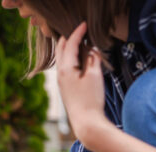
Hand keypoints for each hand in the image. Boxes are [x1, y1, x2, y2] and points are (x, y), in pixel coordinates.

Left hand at [56, 22, 106, 143]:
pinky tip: (78, 61)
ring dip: (69, 49)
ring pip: (62, 60)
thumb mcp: (95, 75)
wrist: (86, 123)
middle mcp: (60, 75)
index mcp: (65, 68)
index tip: (84, 24)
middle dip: (68, 38)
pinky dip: (70, 60)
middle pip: (61, 50)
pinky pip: (65, 69)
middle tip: (78, 31)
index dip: (78, 32)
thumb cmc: (91, 100)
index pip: (70, 44)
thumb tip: (91, 49)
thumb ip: (93, 58)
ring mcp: (61, 83)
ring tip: (78, 43)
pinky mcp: (65, 90)